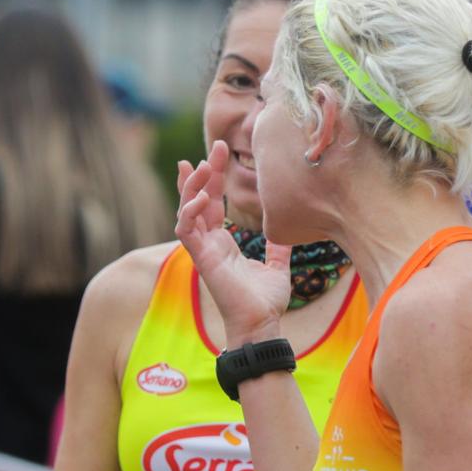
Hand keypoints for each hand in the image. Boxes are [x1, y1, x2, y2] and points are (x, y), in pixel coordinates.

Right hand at [176, 140, 289, 343]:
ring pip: (186, 210)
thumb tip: (286, 232)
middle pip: (198, 199)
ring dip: (191, 186)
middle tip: (215, 146)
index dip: (213, 177)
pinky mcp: (201, 259)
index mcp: (223, 243)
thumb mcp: (276, 266)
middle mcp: (210, 243)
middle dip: (203, 171)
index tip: (219, 152)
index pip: (212, 202)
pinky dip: (189, 211)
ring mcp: (203, 250)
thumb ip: (277, 248)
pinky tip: (200, 196)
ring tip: (202, 164)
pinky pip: (185, 230)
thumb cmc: (266, 302)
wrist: (263, 323)